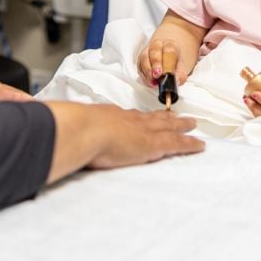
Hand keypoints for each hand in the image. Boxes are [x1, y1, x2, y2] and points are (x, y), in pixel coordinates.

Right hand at [44, 102, 204, 182]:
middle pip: (152, 117)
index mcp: (110, 116)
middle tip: (179, 115)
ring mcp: (143, 130)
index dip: (139, 117)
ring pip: (168, 126)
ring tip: (192, 124)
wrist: (84, 130)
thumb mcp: (73, 129)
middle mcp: (129, 120)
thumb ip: (72, 132)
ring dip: (181, 125)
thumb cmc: (74, 131)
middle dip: (166, 117)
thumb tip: (60, 136)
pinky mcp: (154, 143)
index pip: (129, 116)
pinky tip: (200, 145)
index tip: (145, 117)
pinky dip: (189, 144)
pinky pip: (177, 143)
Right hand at [136, 38, 196, 87]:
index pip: (169, 51)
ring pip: (144, 58)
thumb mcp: (182, 70)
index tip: (166, 72)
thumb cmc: (174, 63)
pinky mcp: (140, 60)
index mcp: (170, 45)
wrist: (167, 59)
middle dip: (155, 64)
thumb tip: (175, 82)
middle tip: (157, 75)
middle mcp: (157, 45)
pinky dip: (144, 75)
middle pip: (154, 52)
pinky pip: (139, 66)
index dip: (167, 62)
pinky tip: (149, 81)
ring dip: (148, 71)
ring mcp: (147, 51)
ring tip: (153, 81)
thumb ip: (180, 76)